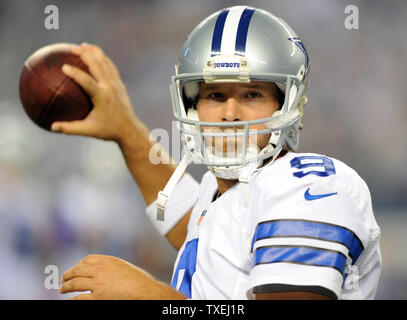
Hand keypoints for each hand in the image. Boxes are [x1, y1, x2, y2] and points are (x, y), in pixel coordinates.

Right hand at [51, 43, 138, 143]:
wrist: (130, 129)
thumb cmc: (109, 131)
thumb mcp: (89, 130)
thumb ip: (70, 128)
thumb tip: (52, 127)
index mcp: (102, 97)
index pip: (87, 81)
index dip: (75, 73)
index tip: (63, 66)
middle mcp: (110, 87)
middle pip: (97, 64)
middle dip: (84, 53)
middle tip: (70, 47)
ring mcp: (117, 84)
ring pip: (106, 62)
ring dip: (94, 52)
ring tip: (82, 45)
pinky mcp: (120, 84)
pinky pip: (111, 67)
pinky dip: (102, 59)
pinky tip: (94, 55)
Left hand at [59, 254, 185, 299]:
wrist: (146, 291)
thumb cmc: (140, 282)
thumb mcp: (125, 268)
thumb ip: (113, 268)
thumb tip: (106, 272)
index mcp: (108, 261)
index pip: (87, 259)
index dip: (79, 264)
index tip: (76, 269)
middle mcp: (101, 270)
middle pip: (78, 270)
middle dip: (68, 274)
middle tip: (64, 279)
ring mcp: (98, 283)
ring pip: (74, 283)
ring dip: (66, 286)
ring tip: (63, 289)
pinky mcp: (98, 297)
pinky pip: (79, 298)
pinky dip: (72, 299)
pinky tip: (70, 301)